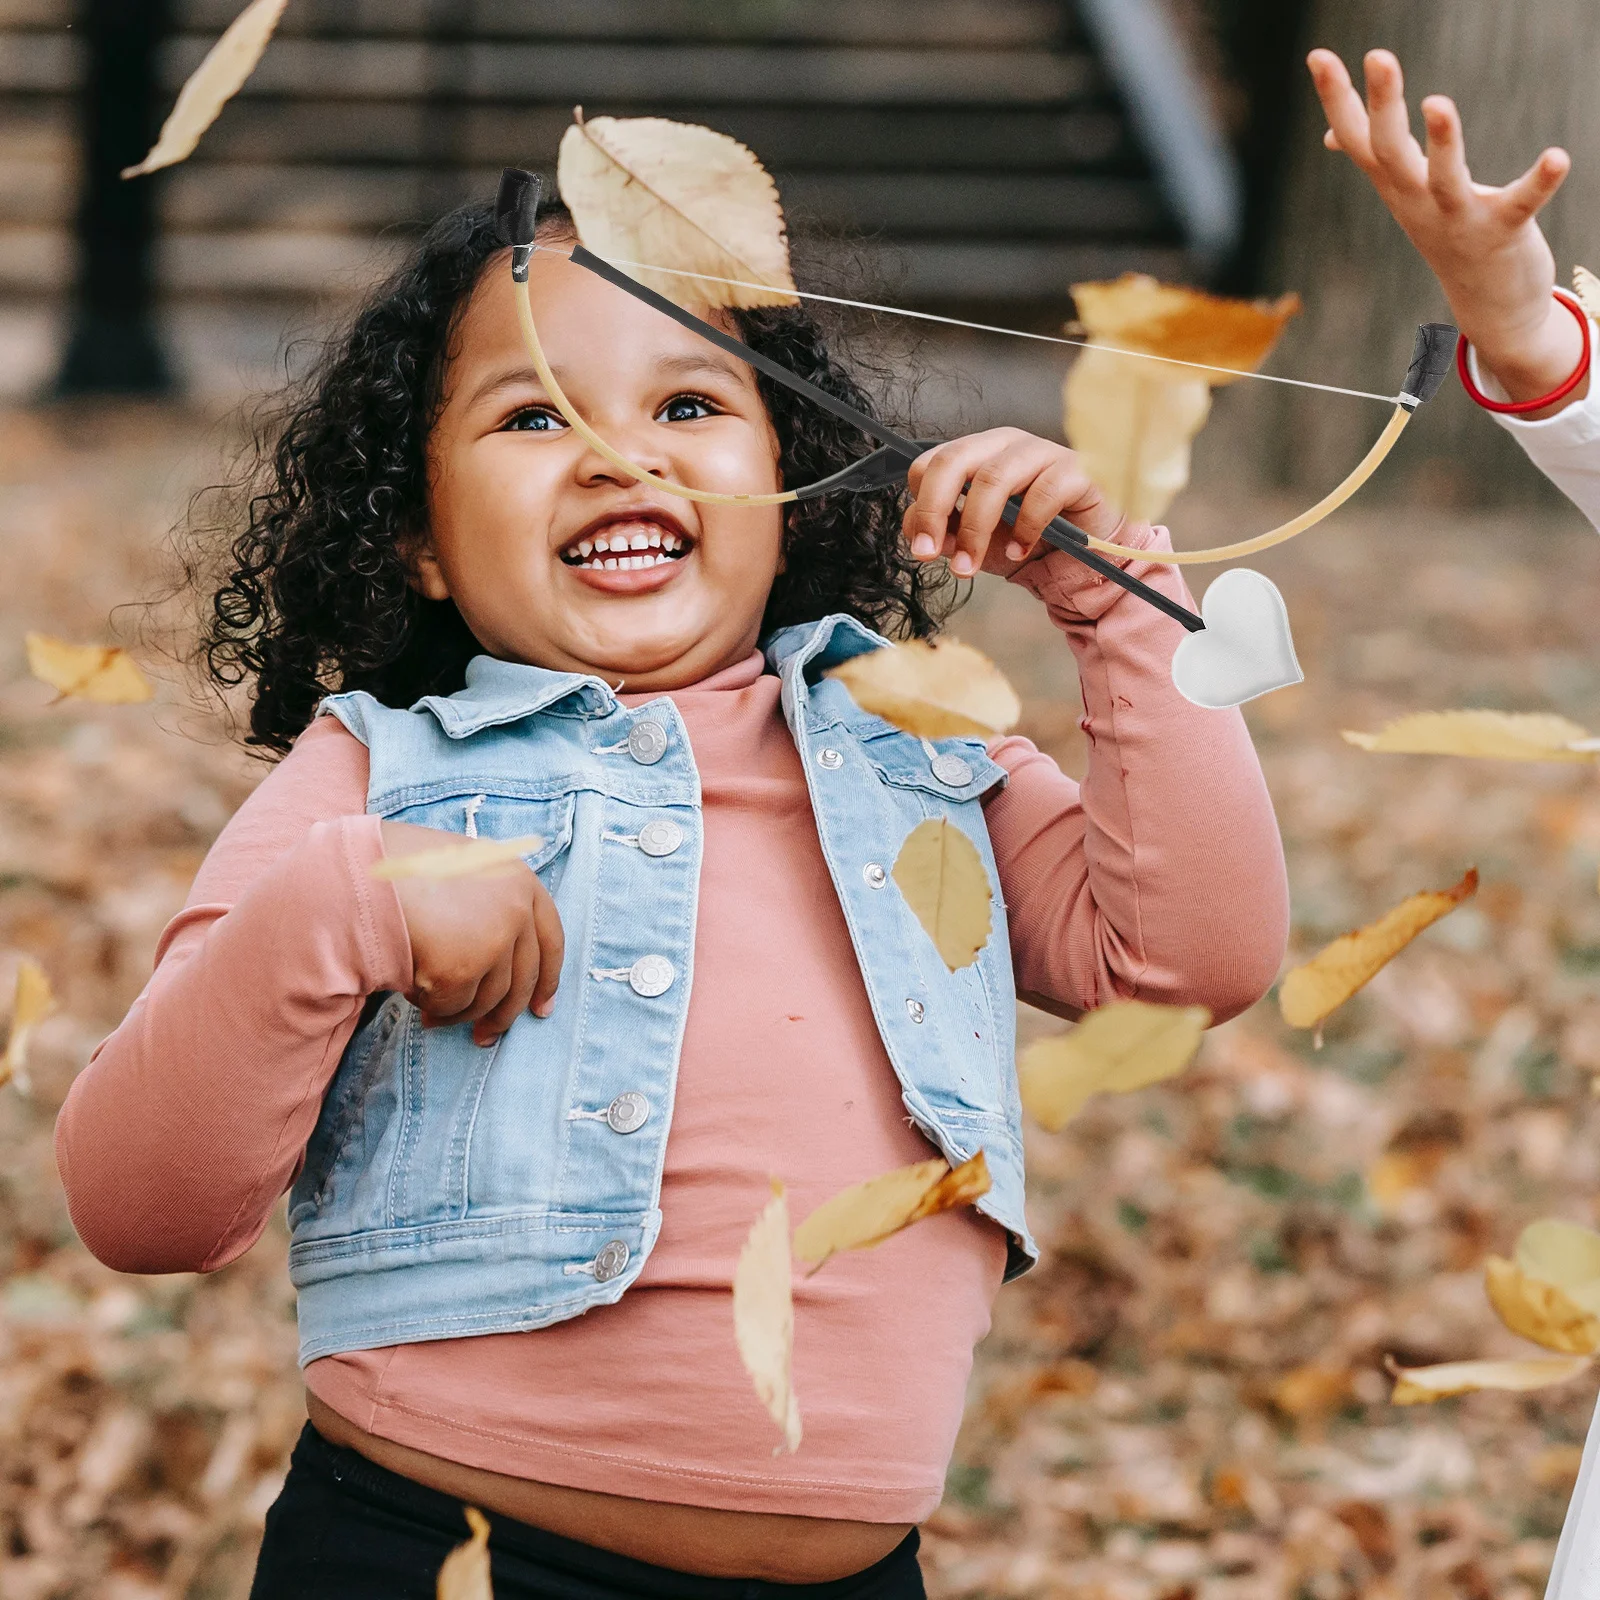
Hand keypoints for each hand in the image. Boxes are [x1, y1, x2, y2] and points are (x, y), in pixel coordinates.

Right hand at [379, 820, 564, 1046]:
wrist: (359, 871)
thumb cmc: (403, 870)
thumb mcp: (462, 869)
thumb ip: (490, 902)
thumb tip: (504, 959)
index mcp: (519, 880)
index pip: (552, 941)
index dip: (547, 980)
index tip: (541, 1009)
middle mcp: (516, 909)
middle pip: (525, 979)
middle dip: (505, 1016)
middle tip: (485, 1037)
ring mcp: (493, 939)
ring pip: (489, 999)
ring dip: (460, 1015)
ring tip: (430, 1014)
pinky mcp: (463, 968)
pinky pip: (454, 1005)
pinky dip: (435, 1009)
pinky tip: (413, 997)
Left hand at [903, 428, 1128, 578]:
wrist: (1078, 558)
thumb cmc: (1025, 539)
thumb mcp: (974, 540)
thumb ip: (943, 532)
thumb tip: (916, 532)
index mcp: (977, 454)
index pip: (933, 463)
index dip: (920, 504)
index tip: (921, 547)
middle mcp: (1006, 445)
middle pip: (955, 461)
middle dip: (935, 511)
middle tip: (928, 553)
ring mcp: (1042, 453)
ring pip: (994, 479)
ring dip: (975, 529)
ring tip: (969, 566)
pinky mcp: (1077, 471)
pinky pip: (1043, 494)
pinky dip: (1024, 528)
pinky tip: (1019, 551)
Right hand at [1307, 47, 1583, 410]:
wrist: (1490, 303)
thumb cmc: (1451, 234)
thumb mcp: (1407, 195)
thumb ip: (1375, 160)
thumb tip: (1331, 136)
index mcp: (1396, 186)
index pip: (1357, 137)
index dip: (1335, 98)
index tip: (1316, 55)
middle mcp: (1417, 201)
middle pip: (1390, 151)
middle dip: (1383, 105)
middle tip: (1378, 56)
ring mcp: (1456, 219)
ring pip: (1443, 179)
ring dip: (1442, 143)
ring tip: (1438, 103)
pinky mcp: (1502, 231)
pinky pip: (1521, 203)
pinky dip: (1539, 183)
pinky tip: (1557, 157)